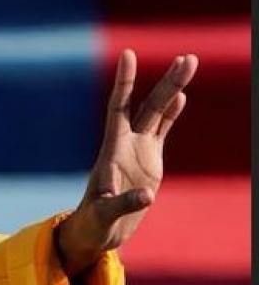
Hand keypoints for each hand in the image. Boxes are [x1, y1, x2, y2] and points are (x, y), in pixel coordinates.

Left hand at [56, 50, 197, 274]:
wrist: (99, 230)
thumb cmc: (95, 222)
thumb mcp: (105, 214)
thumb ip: (123, 203)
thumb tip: (147, 196)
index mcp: (112, 150)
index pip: (119, 106)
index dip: (124, 82)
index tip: (128, 54)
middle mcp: (126, 143)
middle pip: (148, 105)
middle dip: (168, 82)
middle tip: (188, 58)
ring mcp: (139, 149)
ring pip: (158, 112)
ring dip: (174, 89)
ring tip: (189, 63)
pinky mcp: (150, 160)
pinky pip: (162, 131)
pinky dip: (172, 113)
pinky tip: (181, 96)